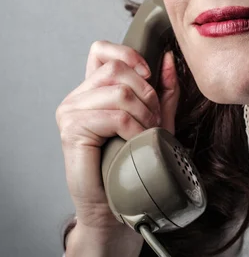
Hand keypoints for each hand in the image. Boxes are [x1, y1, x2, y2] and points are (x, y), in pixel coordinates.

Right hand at [55, 40, 179, 238]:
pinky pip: (114, 115)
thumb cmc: (136, 163)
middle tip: (155, 119)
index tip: (148, 74)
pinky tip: (136, 142)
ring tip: (148, 133)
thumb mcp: (158, 119)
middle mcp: (78, 97)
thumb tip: (169, 58)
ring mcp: (71, 112)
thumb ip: (164, 90)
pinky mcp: (72, 131)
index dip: (128, 54)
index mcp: (95, 90)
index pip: (102, 50)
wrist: (118, 206)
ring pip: (119, 91)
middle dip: (147, 92)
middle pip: (117, 68)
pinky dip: (135, 128)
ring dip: (144, 113)